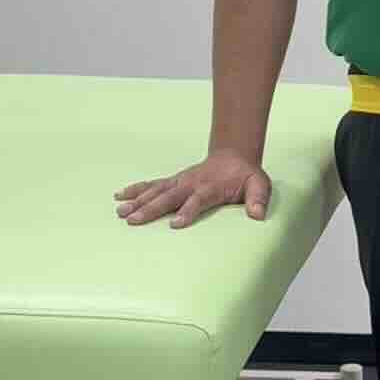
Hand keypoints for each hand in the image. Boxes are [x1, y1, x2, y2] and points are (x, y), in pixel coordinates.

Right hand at [114, 149, 271, 228]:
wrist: (234, 156)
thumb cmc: (246, 176)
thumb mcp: (259, 185)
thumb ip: (258, 199)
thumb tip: (257, 215)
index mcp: (211, 188)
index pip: (197, 201)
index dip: (187, 211)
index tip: (175, 224)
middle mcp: (191, 184)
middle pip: (169, 197)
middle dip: (151, 209)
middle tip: (133, 220)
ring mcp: (180, 181)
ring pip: (156, 191)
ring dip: (138, 201)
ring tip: (120, 212)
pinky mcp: (173, 181)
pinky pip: (152, 185)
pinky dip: (135, 190)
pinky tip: (119, 197)